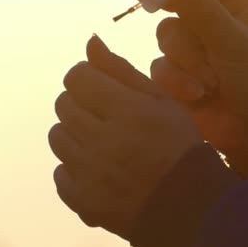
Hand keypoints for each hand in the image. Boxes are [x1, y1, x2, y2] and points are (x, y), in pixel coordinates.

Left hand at [49, 35, 200, 236]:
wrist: (189, 203)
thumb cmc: (177, 144)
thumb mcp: (160, 100)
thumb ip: (121, 70)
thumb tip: (90, 42)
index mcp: (126, 110)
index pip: (77, 77)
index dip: (87, 77)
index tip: (99, 86)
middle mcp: (103, 141)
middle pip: (64, 105)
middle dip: (81, 103)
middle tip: (104, 115)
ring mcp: (90, 174)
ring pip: (58, 137)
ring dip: (75, 134)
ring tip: (101, 142)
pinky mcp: (84, 201)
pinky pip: (60, 174)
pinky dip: (74, 169)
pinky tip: (98, 169)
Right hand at [134, 0, 247, 176]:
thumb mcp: (235, 44)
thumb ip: (203, 12)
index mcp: (241, 1)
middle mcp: (217, 19)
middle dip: (166, 4)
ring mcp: (198, 47)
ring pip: (167, 34)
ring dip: (184, 58)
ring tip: (210, 79)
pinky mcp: (182, 74)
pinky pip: (162, 65)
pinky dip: (176, 80)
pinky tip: (198, 94)